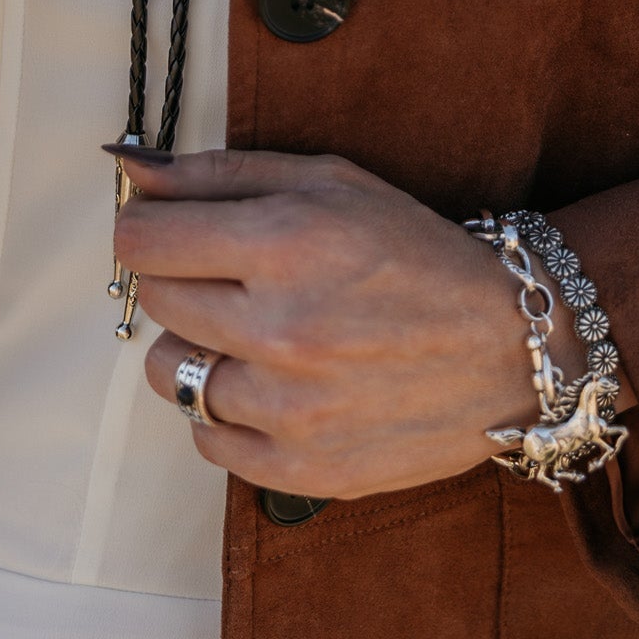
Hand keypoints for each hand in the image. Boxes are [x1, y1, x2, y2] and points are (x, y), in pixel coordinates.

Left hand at [115, 147, 598, 501]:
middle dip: (183, 277)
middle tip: (236, 275)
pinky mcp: (300, 468)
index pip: (142, 240)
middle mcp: (281, 328)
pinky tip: (272, 381)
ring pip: (168, 373)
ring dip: (197, 346)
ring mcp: (289, 408)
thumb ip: (220, 173)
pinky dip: (226, 409)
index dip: (147, 227)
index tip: (167, 229)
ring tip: (252, 331)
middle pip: (155, 300)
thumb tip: (131, 170)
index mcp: (286, 242)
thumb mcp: (328, 180)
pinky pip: (205, 438)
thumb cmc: (416, 252)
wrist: (508, 346)